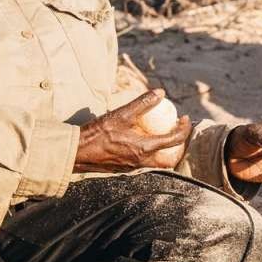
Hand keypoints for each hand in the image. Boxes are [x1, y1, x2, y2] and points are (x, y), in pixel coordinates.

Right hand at [75, 90, 190, 172]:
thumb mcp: (121, 114)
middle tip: (177, 132)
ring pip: (159, 164)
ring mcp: (134, 168)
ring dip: (165, 151)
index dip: (184, 128)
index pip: (175, 140)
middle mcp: (143, 162)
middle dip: (179, 148)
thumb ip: (142, 103)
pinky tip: (144, 141)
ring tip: (163, 135)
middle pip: (171, 159)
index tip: (184, 118)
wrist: (77, 152)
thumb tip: (161, 93)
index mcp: (145, 148)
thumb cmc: (98, 132)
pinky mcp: (125, 169)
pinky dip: (151, 154)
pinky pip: (145, 163)